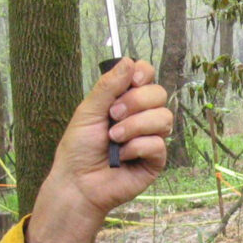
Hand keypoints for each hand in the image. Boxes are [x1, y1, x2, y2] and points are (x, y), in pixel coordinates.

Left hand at [27, 57, 171, 242]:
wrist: (79, 182)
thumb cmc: (79, 149)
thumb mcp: (88, 111)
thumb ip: (108, 87)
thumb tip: (129, 60)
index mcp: (126, 101)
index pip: (147, 76)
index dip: (143, 74)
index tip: (131, 80)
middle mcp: (142, 117)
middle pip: (159, 94)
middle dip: (136, 102)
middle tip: (113, 116)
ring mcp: (151, 138)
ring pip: (163, 118)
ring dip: (135, 126)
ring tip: (114, 138)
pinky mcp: (156, 160)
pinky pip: (158, 144)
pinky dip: (137, 147)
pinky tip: (122, 156)